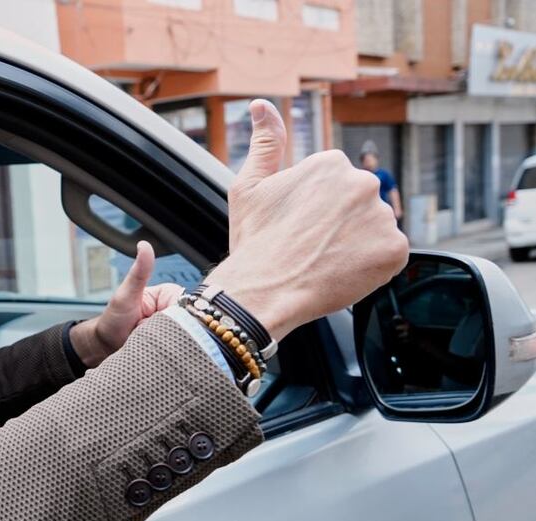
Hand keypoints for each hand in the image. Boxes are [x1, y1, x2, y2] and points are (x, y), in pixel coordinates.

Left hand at [69, 241, 183, 366]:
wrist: (106, 345)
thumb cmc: (113, 319)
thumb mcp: (126, 294)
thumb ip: (139, 272)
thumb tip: (144, 246)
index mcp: (169, 294)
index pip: (184, 306)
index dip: (170, 317)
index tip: (153, 321)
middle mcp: (175, 309)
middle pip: (186, 324)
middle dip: (166, 332)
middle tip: (145, 331)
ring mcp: (175, 328)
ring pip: (184, 338)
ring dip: (165, 343)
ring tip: (148, 340)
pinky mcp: (173, 344)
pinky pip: (180, 349)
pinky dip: (167, 352)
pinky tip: (155, 350)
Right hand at [206, 99, 408, 340]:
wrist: (264, 291)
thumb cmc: (254, 241)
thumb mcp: (250, 186)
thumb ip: (265, 142)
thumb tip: (261, 105)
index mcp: (330, 163)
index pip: (334, 185)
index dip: (314, 210)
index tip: (298, 227)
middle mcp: (362, 182)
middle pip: (357, 204)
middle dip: (339, 224)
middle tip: (310, 247)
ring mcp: (382, 216)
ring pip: (374, 229)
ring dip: (356, 244)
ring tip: (324, 261)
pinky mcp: (396, 249)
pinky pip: (389, 254)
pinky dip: (371, 265)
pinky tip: (342, 272)